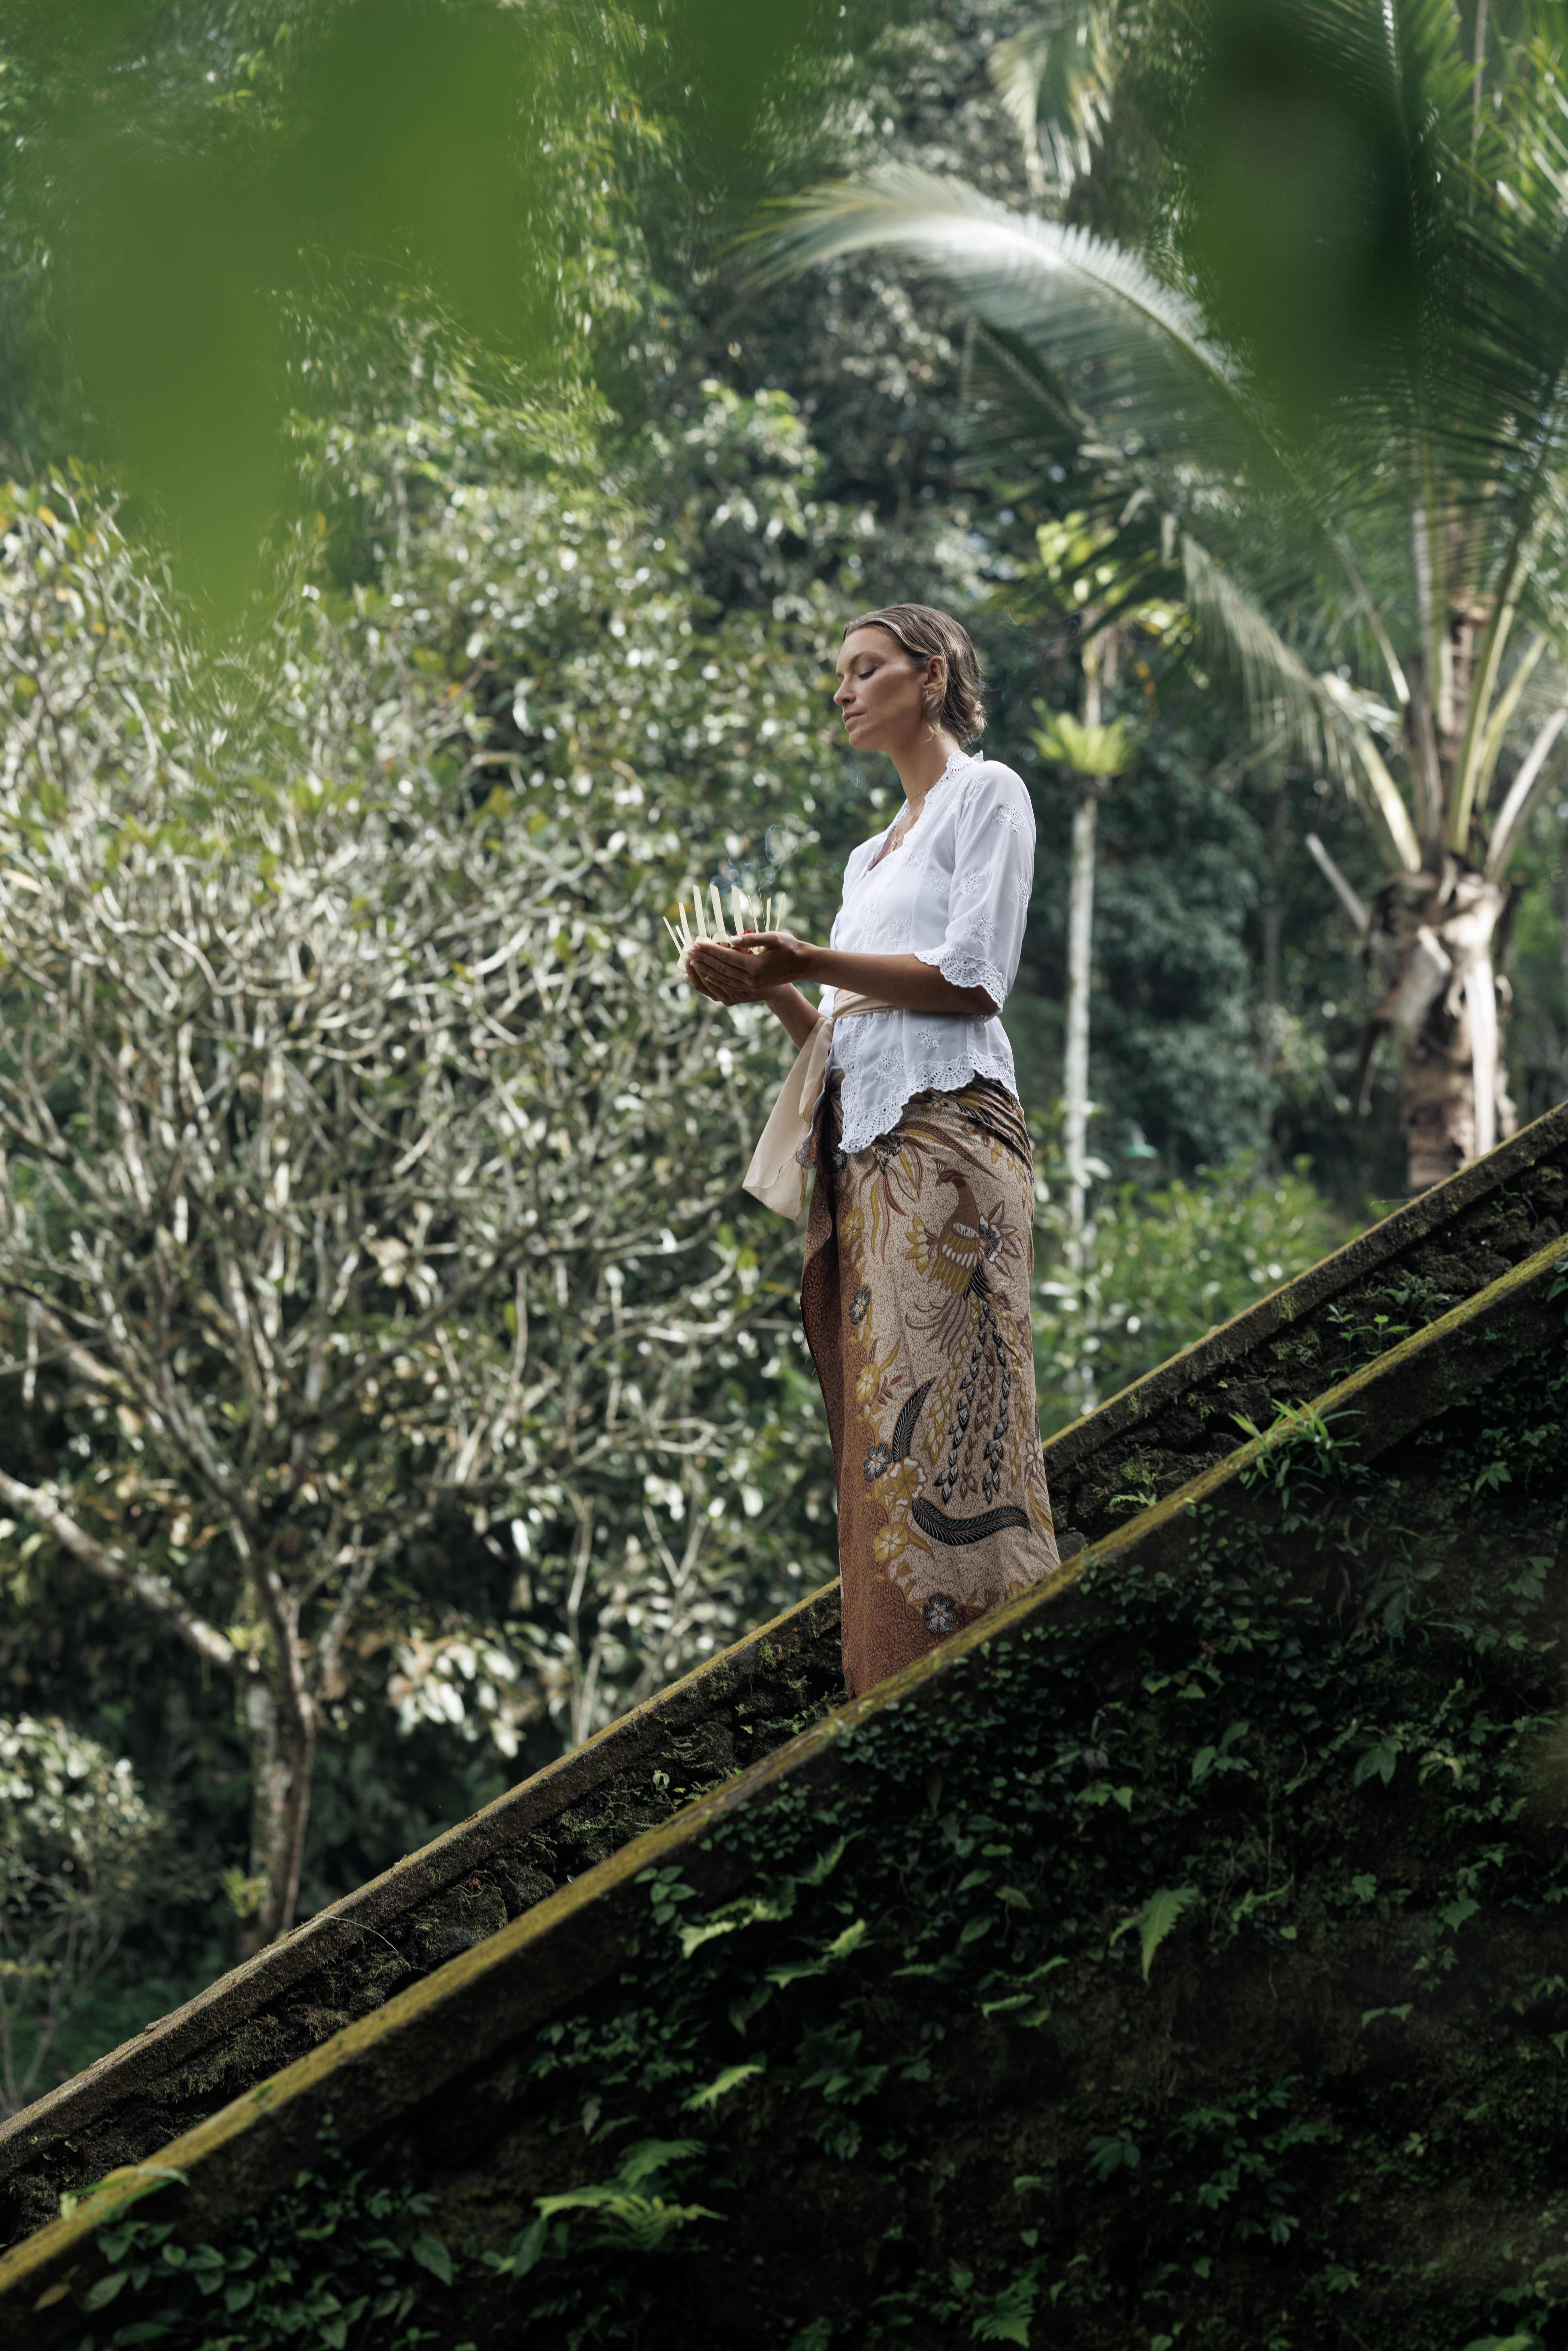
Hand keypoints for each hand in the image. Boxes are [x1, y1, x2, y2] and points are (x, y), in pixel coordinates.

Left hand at [685, 932, 816, 1004]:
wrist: (803, 965)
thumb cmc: (790, 947)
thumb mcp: (774, 938)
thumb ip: (752, 939)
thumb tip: (731, 939)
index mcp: (755, 966)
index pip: (726, 957)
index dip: (709, 950)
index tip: (696, 943)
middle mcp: (751, 980)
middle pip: (721, 969)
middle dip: (703, 959)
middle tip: (688, 951)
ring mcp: (751, 987)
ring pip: (722, 979)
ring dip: (705, 971)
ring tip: (692, 962)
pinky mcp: (751, 989)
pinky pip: (728, 986)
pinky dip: (715, 981)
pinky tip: (705, 975)